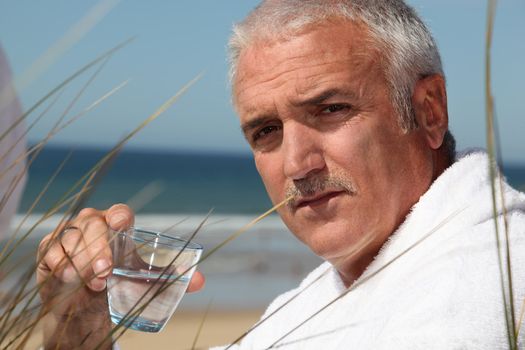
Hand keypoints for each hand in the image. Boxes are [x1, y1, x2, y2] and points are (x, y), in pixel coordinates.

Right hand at [37, 204, 204, 348]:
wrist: (83, 304)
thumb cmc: (115, 282)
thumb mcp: (141, 281)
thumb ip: (167, 279)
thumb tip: (200, 282)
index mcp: (116, 225)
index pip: (119, 211)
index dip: (120, 215)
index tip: (123, 224)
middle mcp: (91, 224)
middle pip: (92, 224)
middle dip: (99, 247)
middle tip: (106, 272)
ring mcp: (68, 235)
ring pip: (70, 238)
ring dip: (81, 261)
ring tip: (93, 284)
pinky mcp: (49, 250)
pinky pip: (50, 252)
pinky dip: (59, 265)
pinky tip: (69, 279)